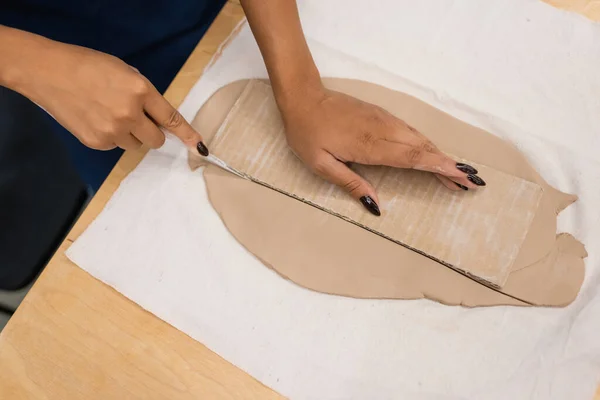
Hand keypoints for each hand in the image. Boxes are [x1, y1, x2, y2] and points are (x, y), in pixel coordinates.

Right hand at [16, 41, 204, 151]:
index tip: (198, 145)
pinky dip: (112, 137)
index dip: (186, 133)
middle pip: (156, 139)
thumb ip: (145, 95)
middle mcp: (129, 114)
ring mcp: (112, 131)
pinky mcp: (96, 142)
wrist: (48, 73)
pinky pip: (115, 147)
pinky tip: (96, 119)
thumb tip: (159, 117)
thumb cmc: (89, 65)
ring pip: (135, 145)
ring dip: (130, 134)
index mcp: (140, 90)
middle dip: (152, 132)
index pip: (170, 118)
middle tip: (138, 120)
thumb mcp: (125, 72)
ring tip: (109, 114)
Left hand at [279, 86, 485, 215]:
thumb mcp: (321, 165)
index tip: (463, 177)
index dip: (440, 168)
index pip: (413, 158)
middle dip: (449, 166)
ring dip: (440, 155)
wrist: (303, 97)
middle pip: (423, 149)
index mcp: (370, 146)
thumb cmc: (307, 133)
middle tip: (471, 182)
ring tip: (458, 173)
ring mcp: (385, 120)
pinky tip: (433, 154)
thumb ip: (350, 184)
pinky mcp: (382, 115)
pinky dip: (427, 145)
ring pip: (420, 139)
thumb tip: (376, 206)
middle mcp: (384, 130)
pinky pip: (411, 131)